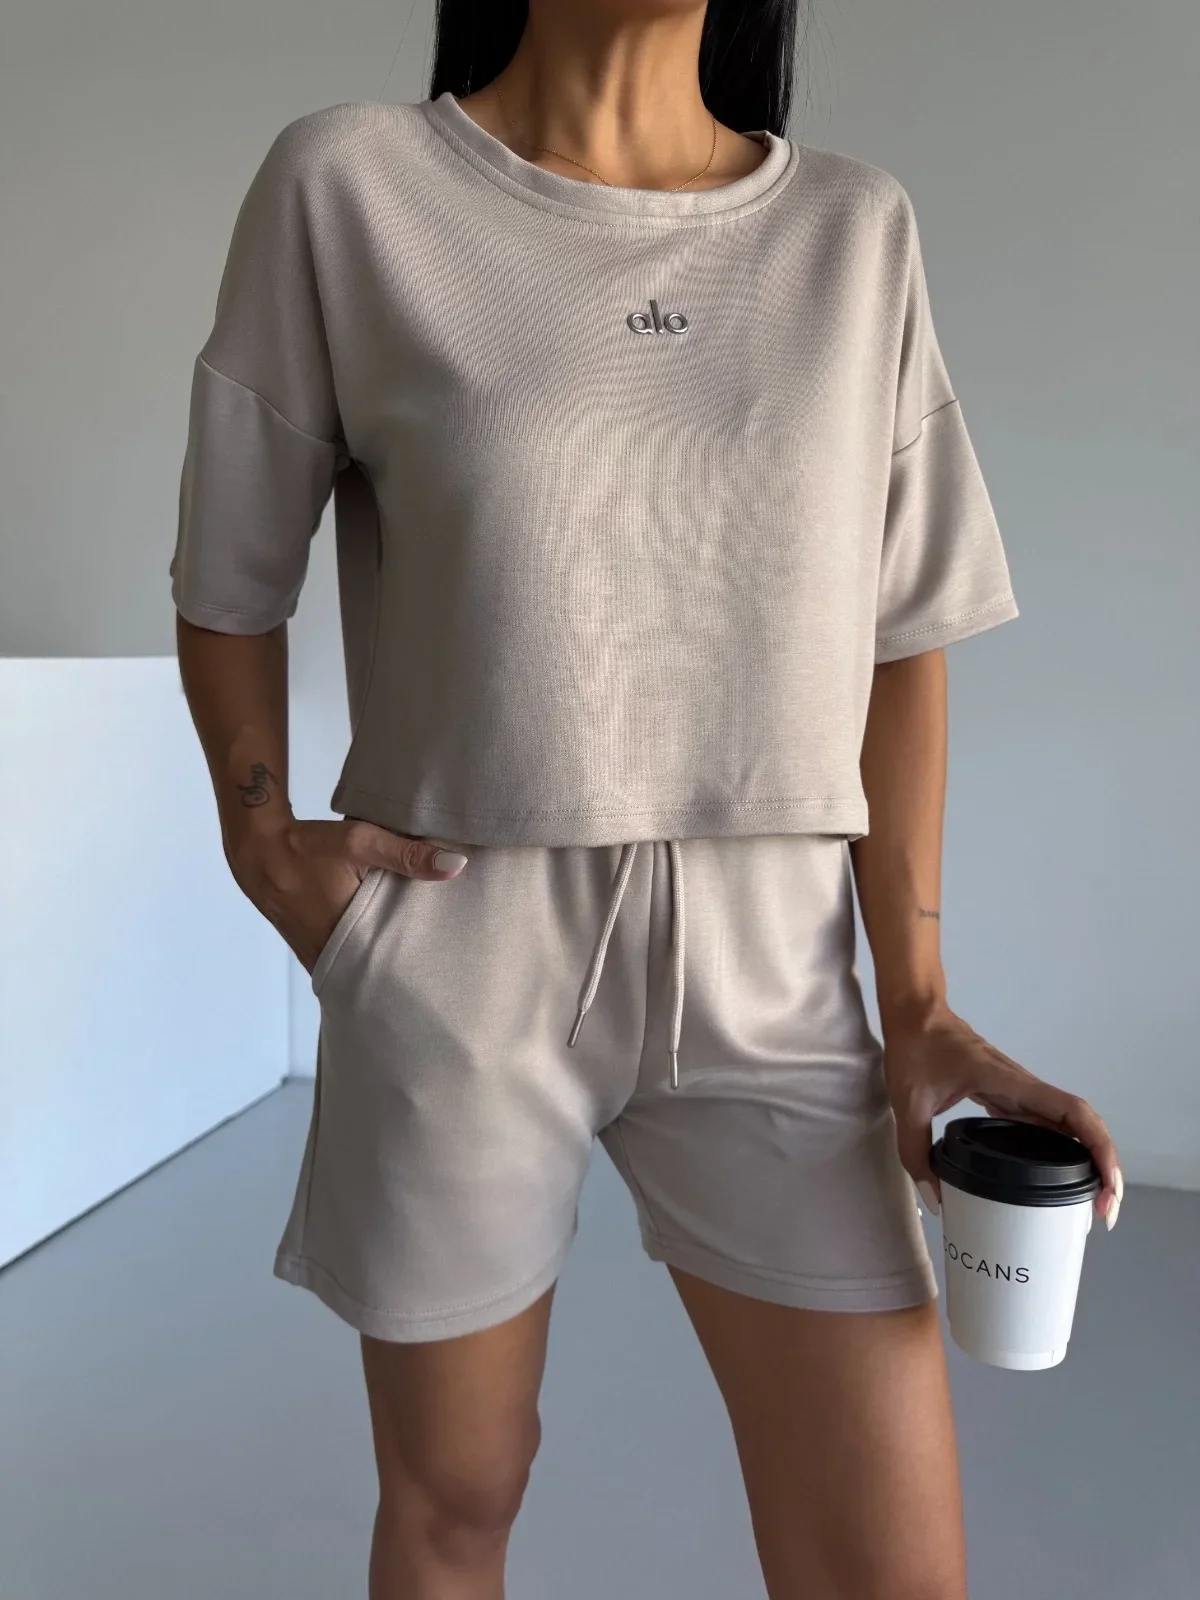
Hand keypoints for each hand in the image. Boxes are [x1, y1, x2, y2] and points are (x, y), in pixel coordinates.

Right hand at [226, 818, 468, 975]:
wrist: (257, 850)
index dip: (415, 970)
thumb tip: (457, 866)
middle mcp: (329, 955)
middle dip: (401, 971)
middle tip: (435, 968)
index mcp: (346, 937)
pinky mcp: (309, 947)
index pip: (389, 968)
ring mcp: (316, 955)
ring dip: (379, 963)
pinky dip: (360, 955)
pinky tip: (381, 946)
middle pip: (374, 973)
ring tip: (415, 960)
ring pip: (356, 968)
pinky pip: (342, 959)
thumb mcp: (359, 843)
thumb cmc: (308, 846)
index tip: (442, 969)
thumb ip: (407, 855)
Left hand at [882, 1001, 1122, 1229]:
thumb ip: (916, 1153)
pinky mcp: (1007, 1096)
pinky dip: (1061, 1149)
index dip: (1100, 1149)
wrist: (913, 1014)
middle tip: (1103, 1209)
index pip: (1073, 1114)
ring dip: (1087, 1158)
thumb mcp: (909, 1104)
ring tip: (1091, 1200)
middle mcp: (1024, 1088)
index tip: (1106, 1187)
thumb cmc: (915, 1048)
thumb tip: (935, 1200)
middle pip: (1082, 1124)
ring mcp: (1018, 1092)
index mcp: (1011, 1084)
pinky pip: (1045, 1124)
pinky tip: (1057, 1175)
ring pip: (1067, 1125)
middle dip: (1103, 1165)